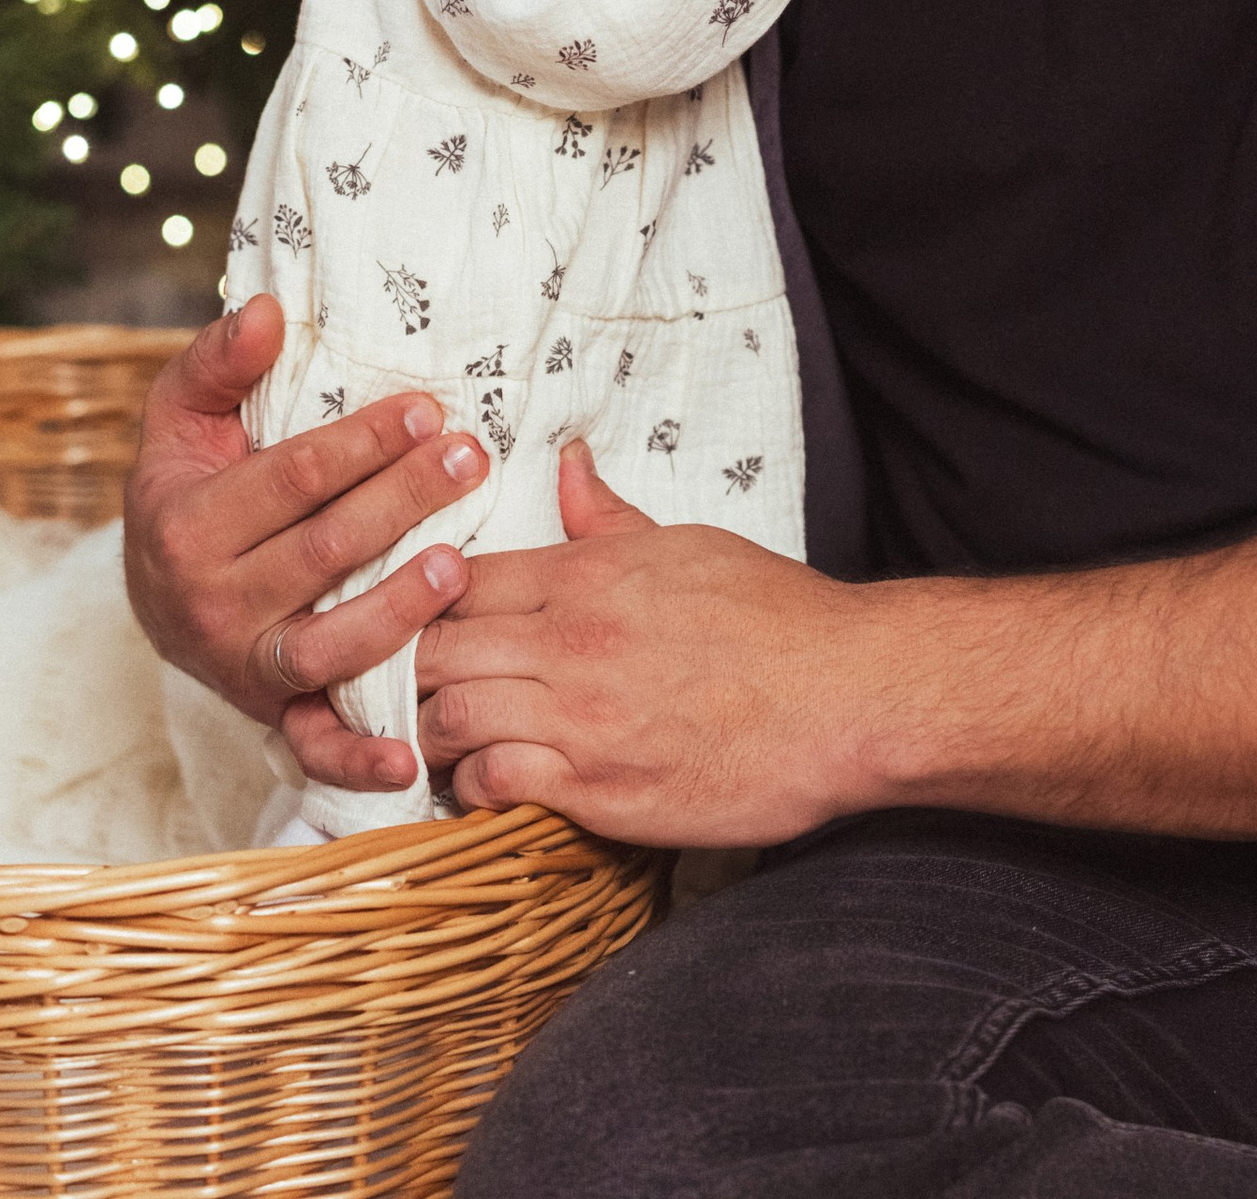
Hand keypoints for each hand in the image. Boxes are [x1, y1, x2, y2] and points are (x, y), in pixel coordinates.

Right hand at [121, 292, 490, 792]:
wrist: (155, 590)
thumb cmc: (187, 483)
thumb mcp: (182, 413)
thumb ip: (220, 360)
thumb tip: (267, 310)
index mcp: (189, 525)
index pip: (295, 477)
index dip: (365, 441)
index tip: (428, 407)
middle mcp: (212, 605)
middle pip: (325, 550)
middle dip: (405, 498)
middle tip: (473, 456)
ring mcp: (245, 668)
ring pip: (330, 644)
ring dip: (400, 608)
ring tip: (459, 563)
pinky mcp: (272, 716)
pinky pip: (315, 745)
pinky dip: (359, 760)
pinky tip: (411, 757)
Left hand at [407, 439, 877, 845]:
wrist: (847, 696)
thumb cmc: (777, 618)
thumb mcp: (688, 545)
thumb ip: (609, 517)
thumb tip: (565, 465)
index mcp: (589, 574)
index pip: (459, 579)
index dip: (423, 603)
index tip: (416, 626)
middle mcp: (573, 640)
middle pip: (436, 648)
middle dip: (410, 671)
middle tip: (409, 693)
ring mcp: (582, 718)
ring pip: (450, 718)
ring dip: (434, 734)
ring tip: (443, 743)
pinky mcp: (601, 791)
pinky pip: (496, 785)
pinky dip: (475, 788)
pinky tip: (486, 787)